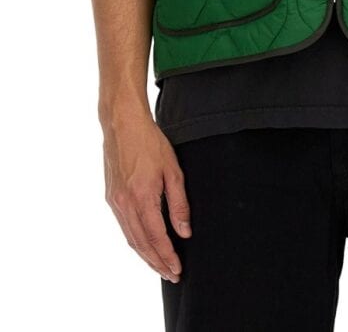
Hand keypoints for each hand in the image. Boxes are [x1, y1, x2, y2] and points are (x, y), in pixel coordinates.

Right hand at [102, 111, 191, 282]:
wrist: (122, 124)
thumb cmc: (150, 143)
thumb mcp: (172, 170)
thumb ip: (179, 203)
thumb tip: (184, 231)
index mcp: (141, 198)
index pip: (156, 237)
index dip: (167, 256)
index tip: (177, 269)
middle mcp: (124, 204)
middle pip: (141, 244)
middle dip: (157, 263)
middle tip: (171, 275)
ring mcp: (115, 202)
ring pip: (130, 238)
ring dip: (145, 256)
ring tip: (159, 266)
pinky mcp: (111, 197)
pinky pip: (123, 227)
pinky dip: (135, 241)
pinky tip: (144, 245)